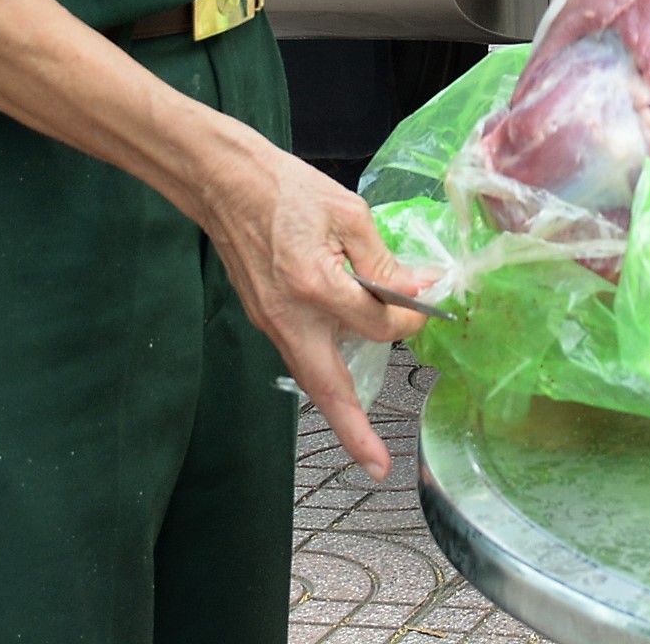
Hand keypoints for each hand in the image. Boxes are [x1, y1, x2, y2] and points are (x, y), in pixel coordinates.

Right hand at [193, 138, 441, 479]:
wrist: (222, 182)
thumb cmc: (286, 187)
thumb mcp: (348, 212)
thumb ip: (383, 258)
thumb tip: (417, 287)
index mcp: (316, 286)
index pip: (379, 323)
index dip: (410, 315)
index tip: (427, 299)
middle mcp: (290, 317)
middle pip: (328, 388)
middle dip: (353, 432)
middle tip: (378, 467)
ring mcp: (271, 323)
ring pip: (312, 376)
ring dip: (339, 407)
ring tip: (363, 439)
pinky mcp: (263, 318)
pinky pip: (301, 352)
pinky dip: (325, 368)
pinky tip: (345, 365)